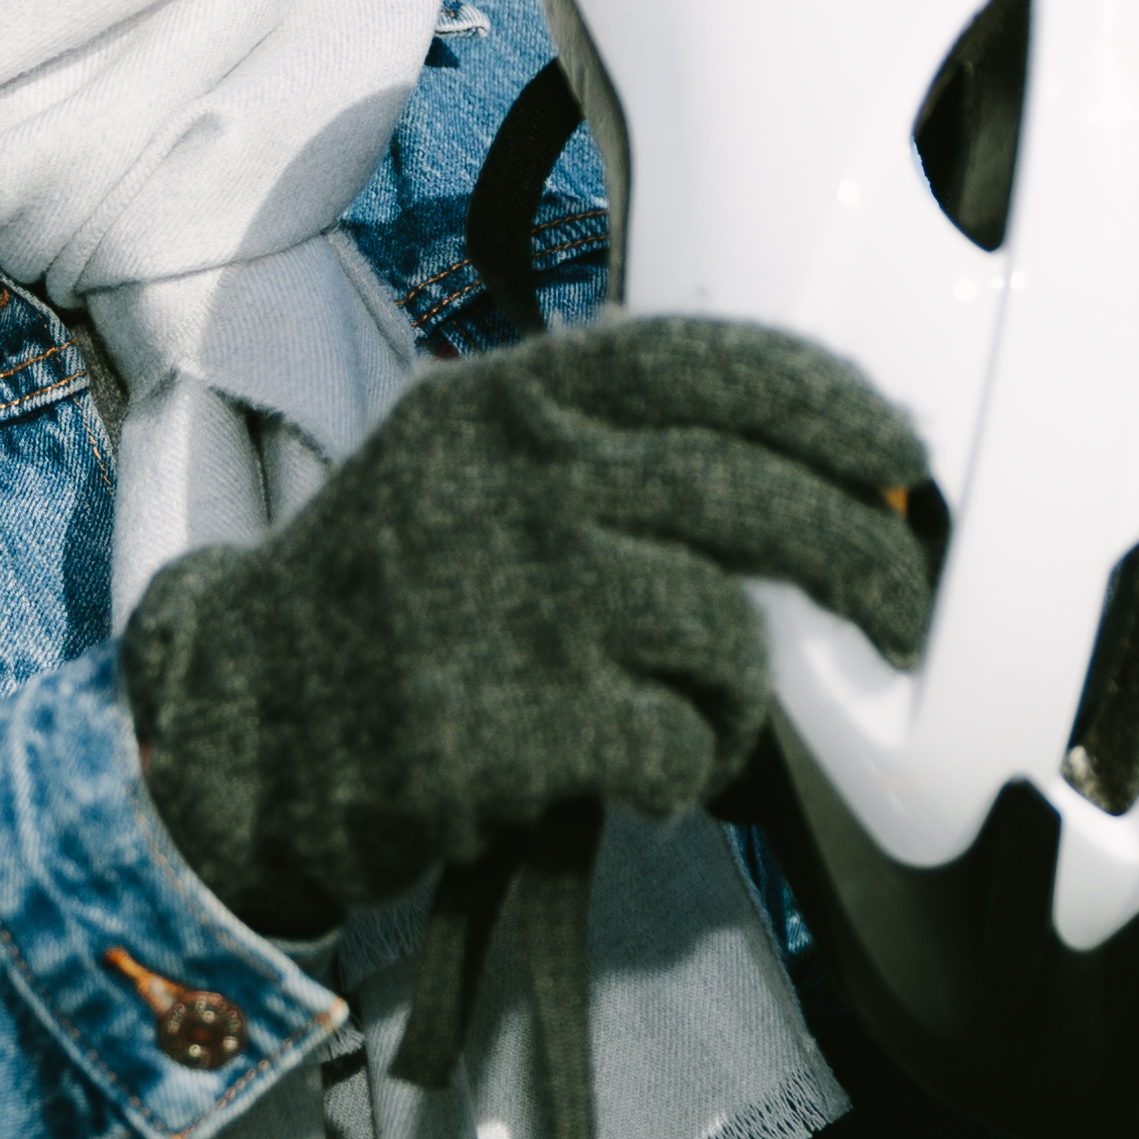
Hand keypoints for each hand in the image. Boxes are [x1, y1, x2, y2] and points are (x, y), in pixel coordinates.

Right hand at [125, 313, 934, 940]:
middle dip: (862, 560)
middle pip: (757, 498)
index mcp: (515, 399)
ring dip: (744, 696)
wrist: (237, 727)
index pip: (712, 364)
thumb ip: (603, 450)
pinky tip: (652, 774)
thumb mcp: (469, 466)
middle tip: (900, 615)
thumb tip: (806, 474)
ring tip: (705, 722)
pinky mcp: (516, 719)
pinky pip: (680, 740)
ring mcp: (517, 593)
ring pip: (729, 630)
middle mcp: (522, 475)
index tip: (901, 453)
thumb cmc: (384, 602)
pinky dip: (689, 769)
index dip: (834, 405)